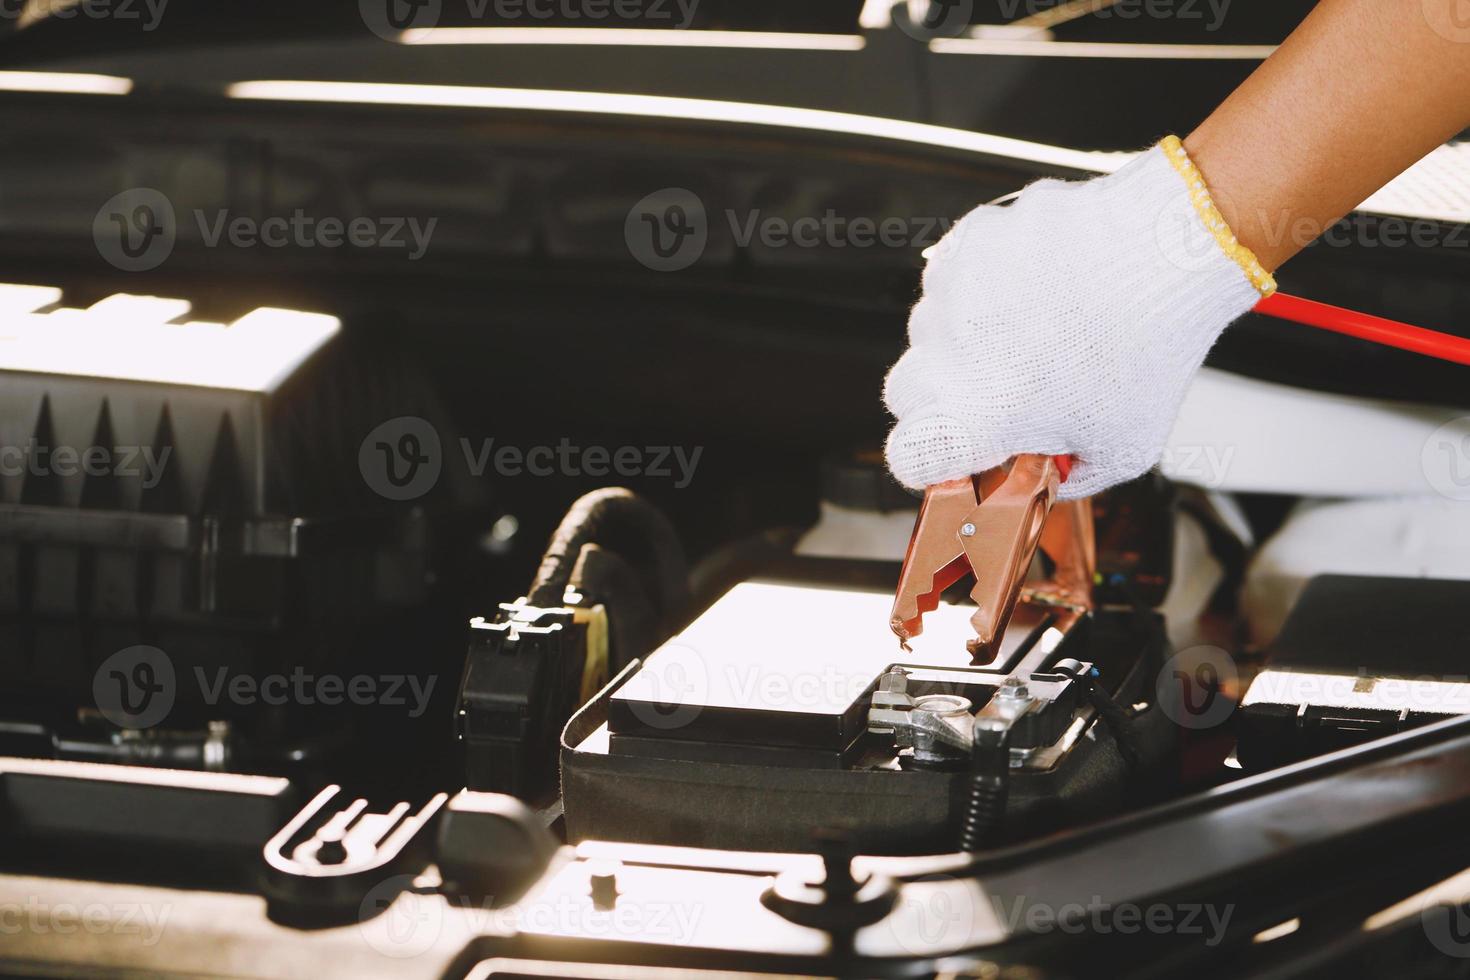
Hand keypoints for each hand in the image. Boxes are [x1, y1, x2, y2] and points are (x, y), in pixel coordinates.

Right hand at [883, 139, 1271, 498]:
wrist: (1168, 253)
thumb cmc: (1150, 347)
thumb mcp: (1121, 449)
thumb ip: (1067, 475)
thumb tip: (1041, 476)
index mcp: (980, 416)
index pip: (907, 456)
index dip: (929, 459)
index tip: (952, 453)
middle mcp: (951, 355)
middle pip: (904, 392)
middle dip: (939, 398)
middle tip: (994, 391)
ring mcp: (954, 294)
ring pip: (929, 329)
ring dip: (962, 337)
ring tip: (1029, 329)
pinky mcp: (967, 244)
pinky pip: (953, 275)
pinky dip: (983, 285)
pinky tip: (1034, 289)